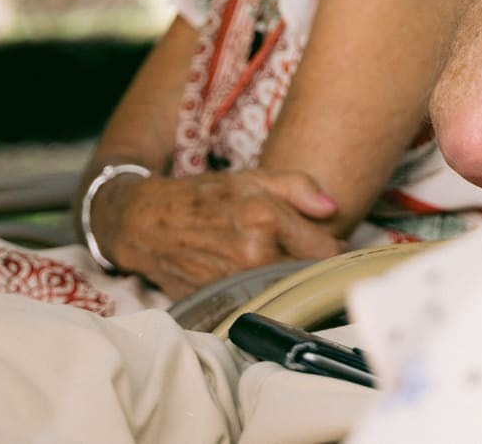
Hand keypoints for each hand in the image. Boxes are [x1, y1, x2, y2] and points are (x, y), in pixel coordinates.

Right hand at [94, 168, 343, 298]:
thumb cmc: (202, 197)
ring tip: (280, 263)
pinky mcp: (223, 303)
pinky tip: (259, 278)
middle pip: (309, 274)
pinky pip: (262, 302)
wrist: (147, 223)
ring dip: (291, 281)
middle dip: (313, 264)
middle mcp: (253, 257)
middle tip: (305, 252)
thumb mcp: (252, 177)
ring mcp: (237, 284)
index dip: (334, 245)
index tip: (331, 242)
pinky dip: (267, 293)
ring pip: (287, 291)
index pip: (327, 249)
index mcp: (265, 220)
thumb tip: (332, 209)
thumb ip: (298, 187)